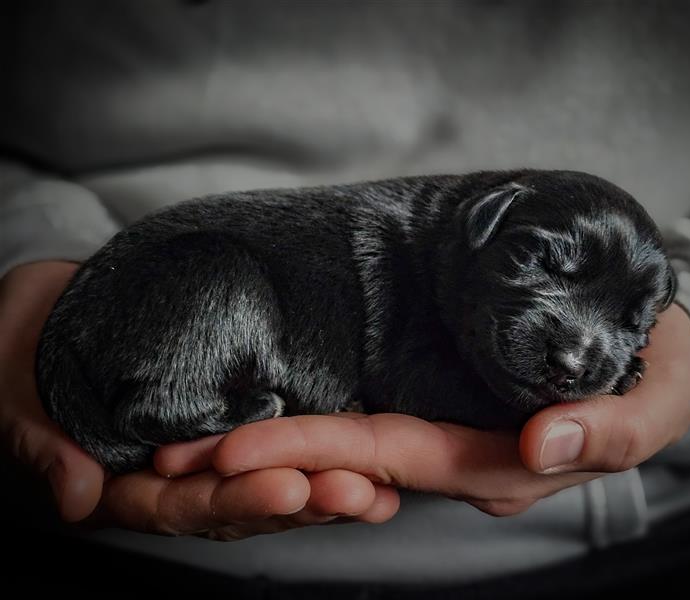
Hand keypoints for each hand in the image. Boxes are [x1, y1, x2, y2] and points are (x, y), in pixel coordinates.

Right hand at [0, 262, 398, 539]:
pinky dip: (322, 453)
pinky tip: (369, 462)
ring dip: (324, 487)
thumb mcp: (15, 396)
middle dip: (299, 500)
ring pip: (268, 479)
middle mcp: (172, 476)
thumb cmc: (19, 351)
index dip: (234, 500)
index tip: (286, 488)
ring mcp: (205, 449)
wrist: (45, 310)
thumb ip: (45, 447)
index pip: (180, 505)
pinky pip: (279, 441)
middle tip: (355, 493)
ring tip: (376, 491)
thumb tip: (77, 498)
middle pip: (240, 502)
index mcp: (122, 484)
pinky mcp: (233, 414)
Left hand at [158, 304, 689, 515]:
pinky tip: (258, 409)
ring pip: (351, 444)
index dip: (314, 456)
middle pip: (351, 459)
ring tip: (188, 442)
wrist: (651, 340)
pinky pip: (370, 414)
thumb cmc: (655, 369)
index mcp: (501, 459)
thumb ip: (610, 430)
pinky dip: (310, 419)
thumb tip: (545, 441)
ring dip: (272, 445)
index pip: (396, 460)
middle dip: (263, 461)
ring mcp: (445, 430)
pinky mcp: (440, 394)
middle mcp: (461, 454)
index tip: (233, 450)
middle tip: (171, 460)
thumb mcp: (658, 401)